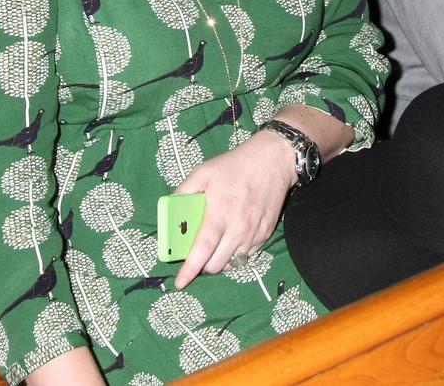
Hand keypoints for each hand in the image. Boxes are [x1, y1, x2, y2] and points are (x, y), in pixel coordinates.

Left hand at [172, 130, 295, 289]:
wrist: (273, 159)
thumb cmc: (235, 165)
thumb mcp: (204, 172)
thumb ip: (184, 191)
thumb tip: (170, 210)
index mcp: (220, 213)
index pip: (202, 250)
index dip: (190, 269)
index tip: (180, 283)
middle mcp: (238, 228)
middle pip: (216, 264)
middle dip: (203, 265)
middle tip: (198, 254)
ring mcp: (254, 233)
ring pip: (232, 263)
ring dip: (220, 261)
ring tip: (215, 247)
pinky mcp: (266, 233)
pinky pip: (247, 255)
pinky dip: (236, 253)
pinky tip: (232, 239)